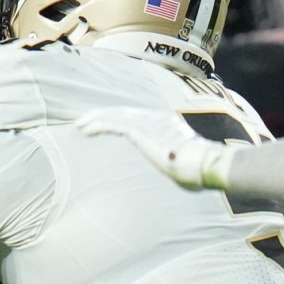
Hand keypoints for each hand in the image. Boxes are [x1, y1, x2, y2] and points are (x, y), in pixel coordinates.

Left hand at [75, 106, 234, 189]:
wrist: (204, 165)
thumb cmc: (198, 170)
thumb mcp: (186, 161)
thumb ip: (176, 159)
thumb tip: (177, 167)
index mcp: (167, 124)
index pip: (138, 117)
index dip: (120, 118)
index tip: (108, 122)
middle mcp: (156, 118)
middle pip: (123, 113)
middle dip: (103, 115)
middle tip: (85, 121)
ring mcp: (148, 122)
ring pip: (115, 116)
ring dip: (95, 119)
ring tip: (80, 125)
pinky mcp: (140, 130)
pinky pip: (113, 124)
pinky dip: (98, 125)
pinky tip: (85, 129)